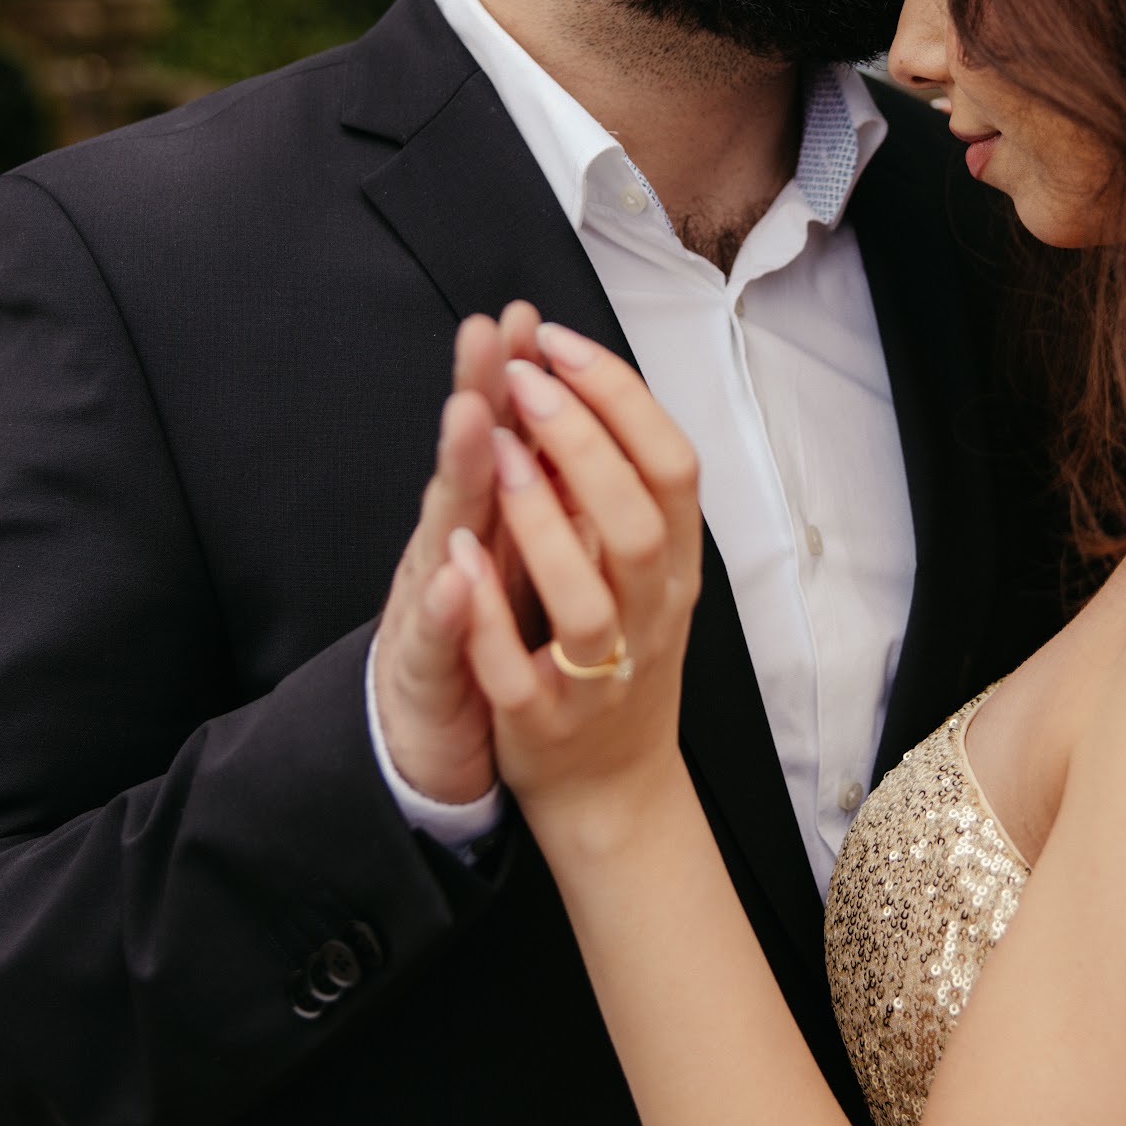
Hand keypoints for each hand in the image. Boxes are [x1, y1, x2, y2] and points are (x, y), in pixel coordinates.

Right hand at [372, 303, 541, 802]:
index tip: (521, 313)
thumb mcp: (510, 552)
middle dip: (479, 393)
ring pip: (446, 534)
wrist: (435, 748)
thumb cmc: (485, 638)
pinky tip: (450, 577)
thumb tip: (558, 400)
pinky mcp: (427, 674)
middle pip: (465, 459)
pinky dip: (448, 609)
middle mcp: (453, 548)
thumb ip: (526, 484)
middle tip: (486, 332)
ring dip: (462, 474)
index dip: (506, 376)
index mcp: (488, 520)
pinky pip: (437, 640)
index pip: (497, 433)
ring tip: (474, 418)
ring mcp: (433, 606)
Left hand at [456, 321, 701, 850]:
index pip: (672, 465)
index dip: (621, 396)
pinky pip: (519, 672)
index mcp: (672, 563)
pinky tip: (453, 564)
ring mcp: (601, 671)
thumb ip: (614, 485)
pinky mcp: (545, 721)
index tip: (556, 340)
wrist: (611, 785)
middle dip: (580, 438)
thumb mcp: (642, 565)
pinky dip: (488, 619)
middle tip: (523, 378)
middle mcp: (650, 613)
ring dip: (540, 519)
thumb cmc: (620, 650)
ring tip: (493, 450)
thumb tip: (575, 379)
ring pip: (586, 597)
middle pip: (637, 519)